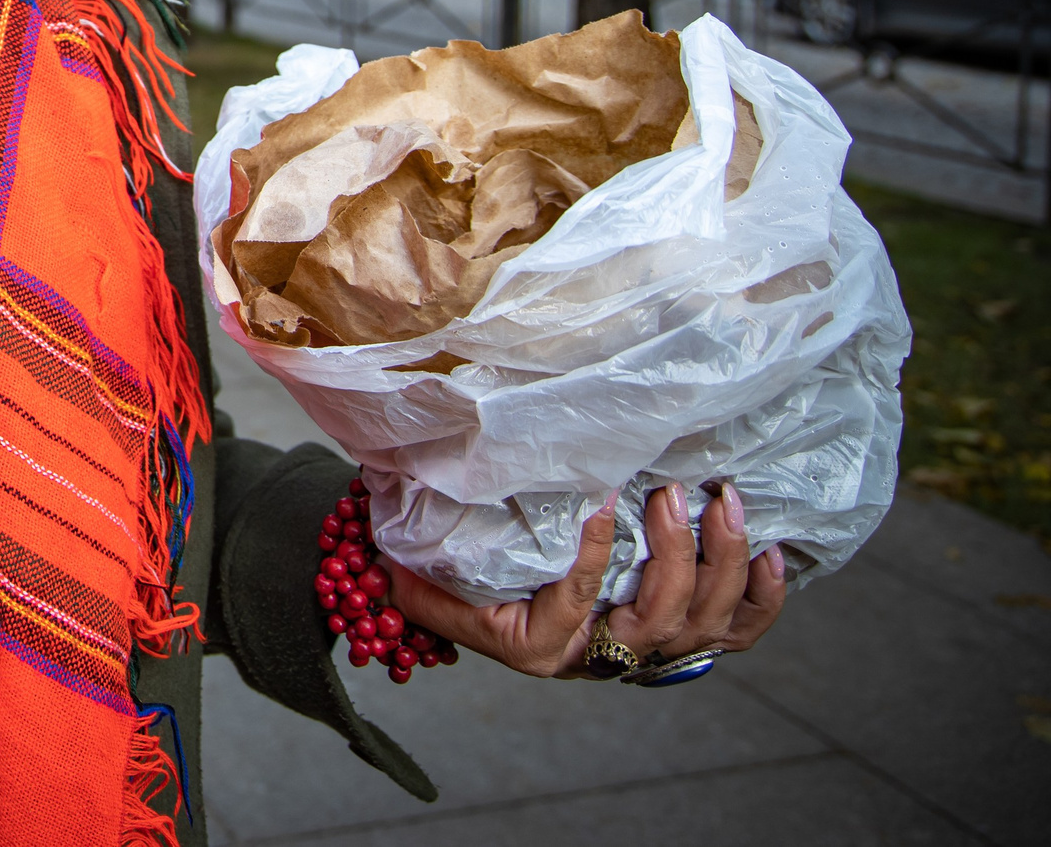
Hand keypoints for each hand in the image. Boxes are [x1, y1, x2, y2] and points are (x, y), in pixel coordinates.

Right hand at [390, 483, 787, 678]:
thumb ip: (411, 559)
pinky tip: (768, 551)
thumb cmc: (452, 579)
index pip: (573, 610)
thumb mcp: (420, 575)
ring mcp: (645, 650)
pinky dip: (760, 596)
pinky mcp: (680, 636)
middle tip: (670, 494)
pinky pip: (736, 631)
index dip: (590, 561)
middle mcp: (596, 658)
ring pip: (702, 626)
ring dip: (719, 562)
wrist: (486, 605)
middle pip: (655, 624)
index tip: (597, 503)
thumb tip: (385, 521)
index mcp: (537, 647)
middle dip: (673, 558)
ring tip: (720, 501)